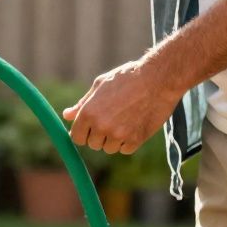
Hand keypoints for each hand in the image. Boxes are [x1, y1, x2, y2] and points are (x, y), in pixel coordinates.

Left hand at [62, 58, 181, 153]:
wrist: (159, 79)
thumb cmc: (128, 77)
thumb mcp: (100, 85)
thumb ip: (83, 104)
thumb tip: (67, 115)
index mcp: (89, 113)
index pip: (77, 137)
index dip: (82, 133)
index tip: (89, 128)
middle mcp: (102, 126)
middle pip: (93, 144)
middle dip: (98, 135)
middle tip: (111, 119)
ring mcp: (119, 135)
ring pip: (109, 148)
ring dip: (113, 140)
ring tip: (124, 120)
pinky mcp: (136, 140)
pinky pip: (125, 150)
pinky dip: (128, 142)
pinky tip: (134, 125)